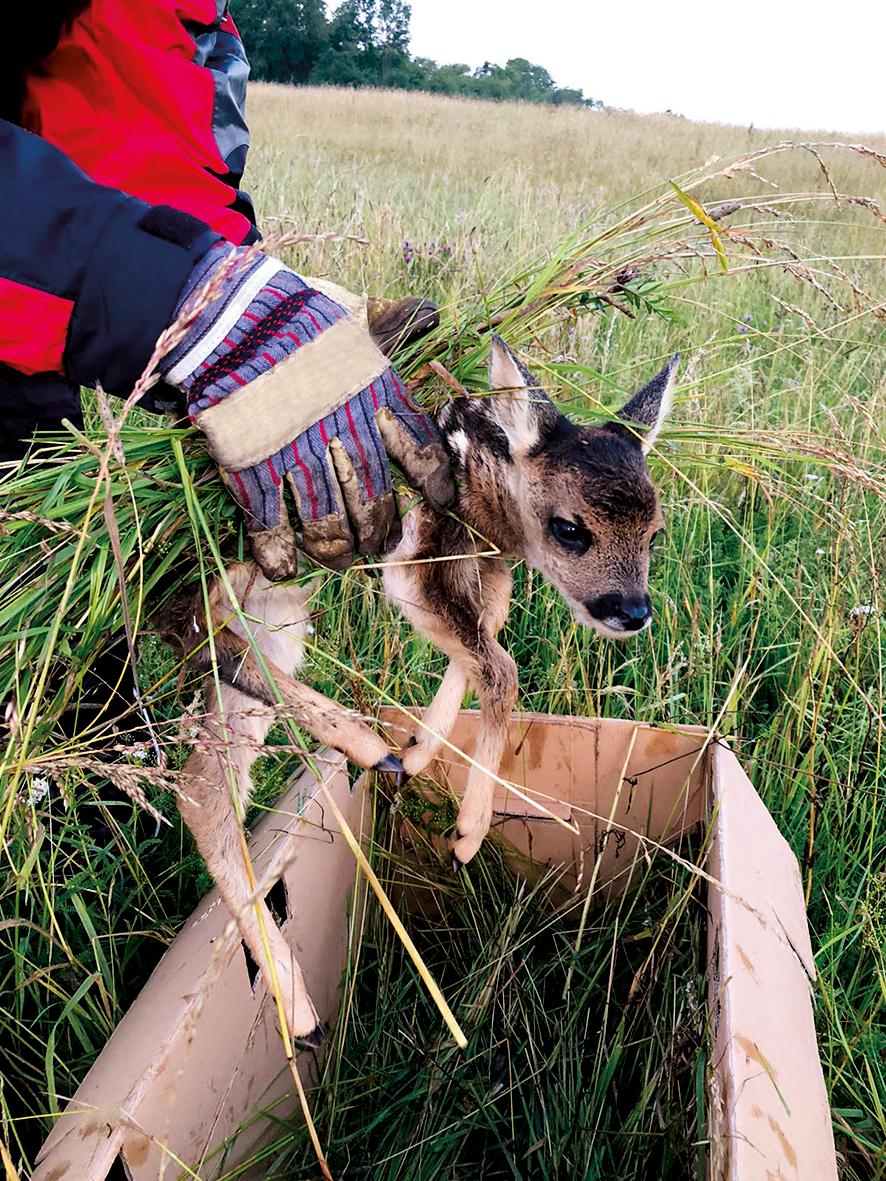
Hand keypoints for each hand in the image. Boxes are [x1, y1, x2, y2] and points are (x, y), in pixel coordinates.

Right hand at [160, 243, 453, 578]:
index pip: (418, 450)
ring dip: (336, 550)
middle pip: (372, 499)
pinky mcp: (253, 468)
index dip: (432, 481)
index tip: (440, 500)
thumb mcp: (352, 321)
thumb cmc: (293, 318)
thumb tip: (428, 310)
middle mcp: (344, 433)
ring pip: (327, 522)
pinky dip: (280, 554)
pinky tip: (286, 568)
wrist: (228, 319)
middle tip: (377, 544)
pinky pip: (272, 527)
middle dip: (377, 531)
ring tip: (339, 560)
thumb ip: (392, 325)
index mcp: (375, 397)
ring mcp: (298, 455)